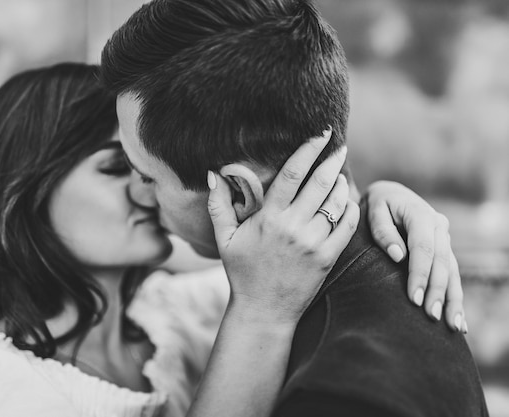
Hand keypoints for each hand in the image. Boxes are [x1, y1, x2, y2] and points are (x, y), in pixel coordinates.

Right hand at [207, 131, 359, 323]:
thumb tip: (212, 173)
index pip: (292, 174)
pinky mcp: (327, 257)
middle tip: (339, 145)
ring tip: (339, 173)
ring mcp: (313, 243)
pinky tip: (347, 200)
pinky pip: (347, 225)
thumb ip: (218, 204)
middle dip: (332, 160)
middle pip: (320, 183)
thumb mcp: (224, 238)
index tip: (320, 134)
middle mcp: (294, 227)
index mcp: (269, 218)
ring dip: (341, 183)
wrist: (264, 310)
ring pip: (336, 203)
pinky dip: (350, 208)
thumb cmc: (242, 272)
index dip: (308, 150)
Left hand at [365, 181, 465, 332]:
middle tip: (431, 316)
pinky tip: (459, 321)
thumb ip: (383, 231)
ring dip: (453, 300)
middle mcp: (439, 226)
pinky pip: (453, 275)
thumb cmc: (378, 204)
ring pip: (452, 272)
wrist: (391, 195)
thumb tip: (398, 256)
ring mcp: (445, 239)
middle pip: (441, 263)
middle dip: (438, 292)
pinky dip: (455, 298)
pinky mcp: (445, 250)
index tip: (414, 298)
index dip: (419, 274)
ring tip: (452, 326)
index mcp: (421, 215)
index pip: (422, 248)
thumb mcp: (374, 210)